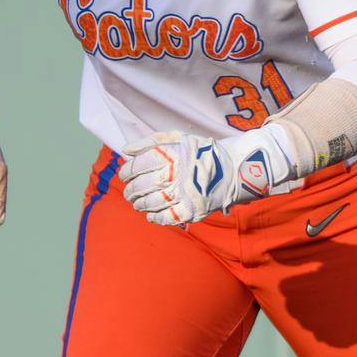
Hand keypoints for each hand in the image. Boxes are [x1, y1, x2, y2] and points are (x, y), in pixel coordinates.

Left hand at [118, 124, 292, 226]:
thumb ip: (152, 141)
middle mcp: (176, 174)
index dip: (127, 171)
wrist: (232, 170)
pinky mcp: (192, 210)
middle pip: (142, 185)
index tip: (125, 175)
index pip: (139, 164)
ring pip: (151, 202)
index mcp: (172, 155)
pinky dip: (155, 218)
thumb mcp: (179, 138)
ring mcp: (184, 194)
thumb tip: (126, 150)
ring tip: (137, 203)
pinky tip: (150, 216)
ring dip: (140, 204)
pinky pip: (167, 218)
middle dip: (131, 190)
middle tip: (128, 193)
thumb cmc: (201, 152)